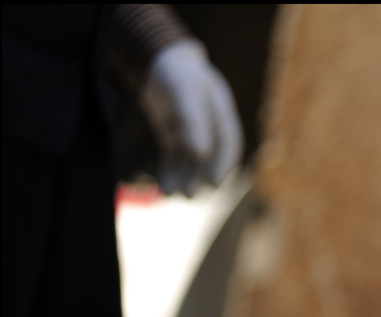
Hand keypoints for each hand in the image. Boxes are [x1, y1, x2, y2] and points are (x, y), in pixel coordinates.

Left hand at [139, 39, 242, 196]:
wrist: (151, 56)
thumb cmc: (172, 68)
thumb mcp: (182, 89)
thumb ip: (193, 120)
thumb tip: (201, 154)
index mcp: (221, 107)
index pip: (228, 140)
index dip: (224, 163)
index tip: (214, 184)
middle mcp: (210, 121)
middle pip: (210, 154)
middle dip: (199, 176)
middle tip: (188, 196)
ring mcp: (193, 128)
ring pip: (192, 159)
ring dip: (183, 178)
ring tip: (171, 196)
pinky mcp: (176, 134)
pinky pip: (175, 157)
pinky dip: (170, 172)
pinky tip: (164, 186)